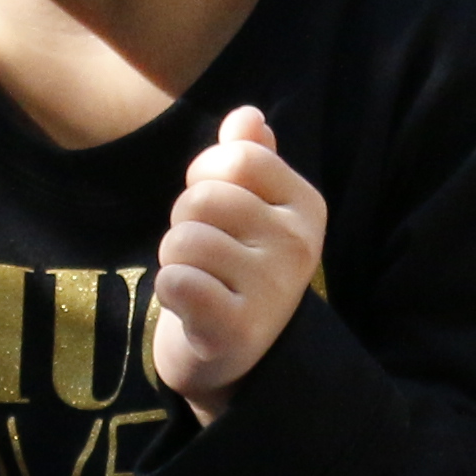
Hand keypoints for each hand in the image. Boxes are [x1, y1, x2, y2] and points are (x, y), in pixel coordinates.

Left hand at [151, 107, 327, 420]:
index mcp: (306, 208)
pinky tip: (190, 306)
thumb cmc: (238, 271)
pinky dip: (169, 291)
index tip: (210, 203)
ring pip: (183, 240)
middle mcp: (297, 246)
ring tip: (198, 281)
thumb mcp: (252, 211)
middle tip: (202, 253)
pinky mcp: (236, 330)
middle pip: (203, 198)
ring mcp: (271, 290)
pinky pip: (176, 281)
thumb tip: (247, 116)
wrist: (239, 359)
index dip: (206, 172)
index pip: (239, 158)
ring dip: (174, 260)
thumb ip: (251, 159)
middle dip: (184, 222)